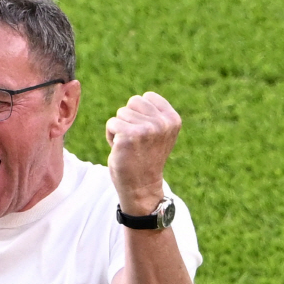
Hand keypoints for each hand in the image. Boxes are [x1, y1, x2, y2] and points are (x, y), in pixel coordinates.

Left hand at [105, 92, 180, 214]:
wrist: (141, 186)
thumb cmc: (145, 157)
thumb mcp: (159, 133)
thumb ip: (155, 115)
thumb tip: (140, 98)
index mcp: (173, 119)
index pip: (147, 97)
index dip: (139, 113)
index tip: (145, 133)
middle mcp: (163, 123)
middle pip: (132, 102)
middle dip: (128, 119)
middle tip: (135, 140)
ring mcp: (147, 128)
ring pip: (121, 113)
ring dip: (119, 128)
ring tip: (129, 146)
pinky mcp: (130, 135)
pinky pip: (111, 123)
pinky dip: (111, 135)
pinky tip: (121, 149)